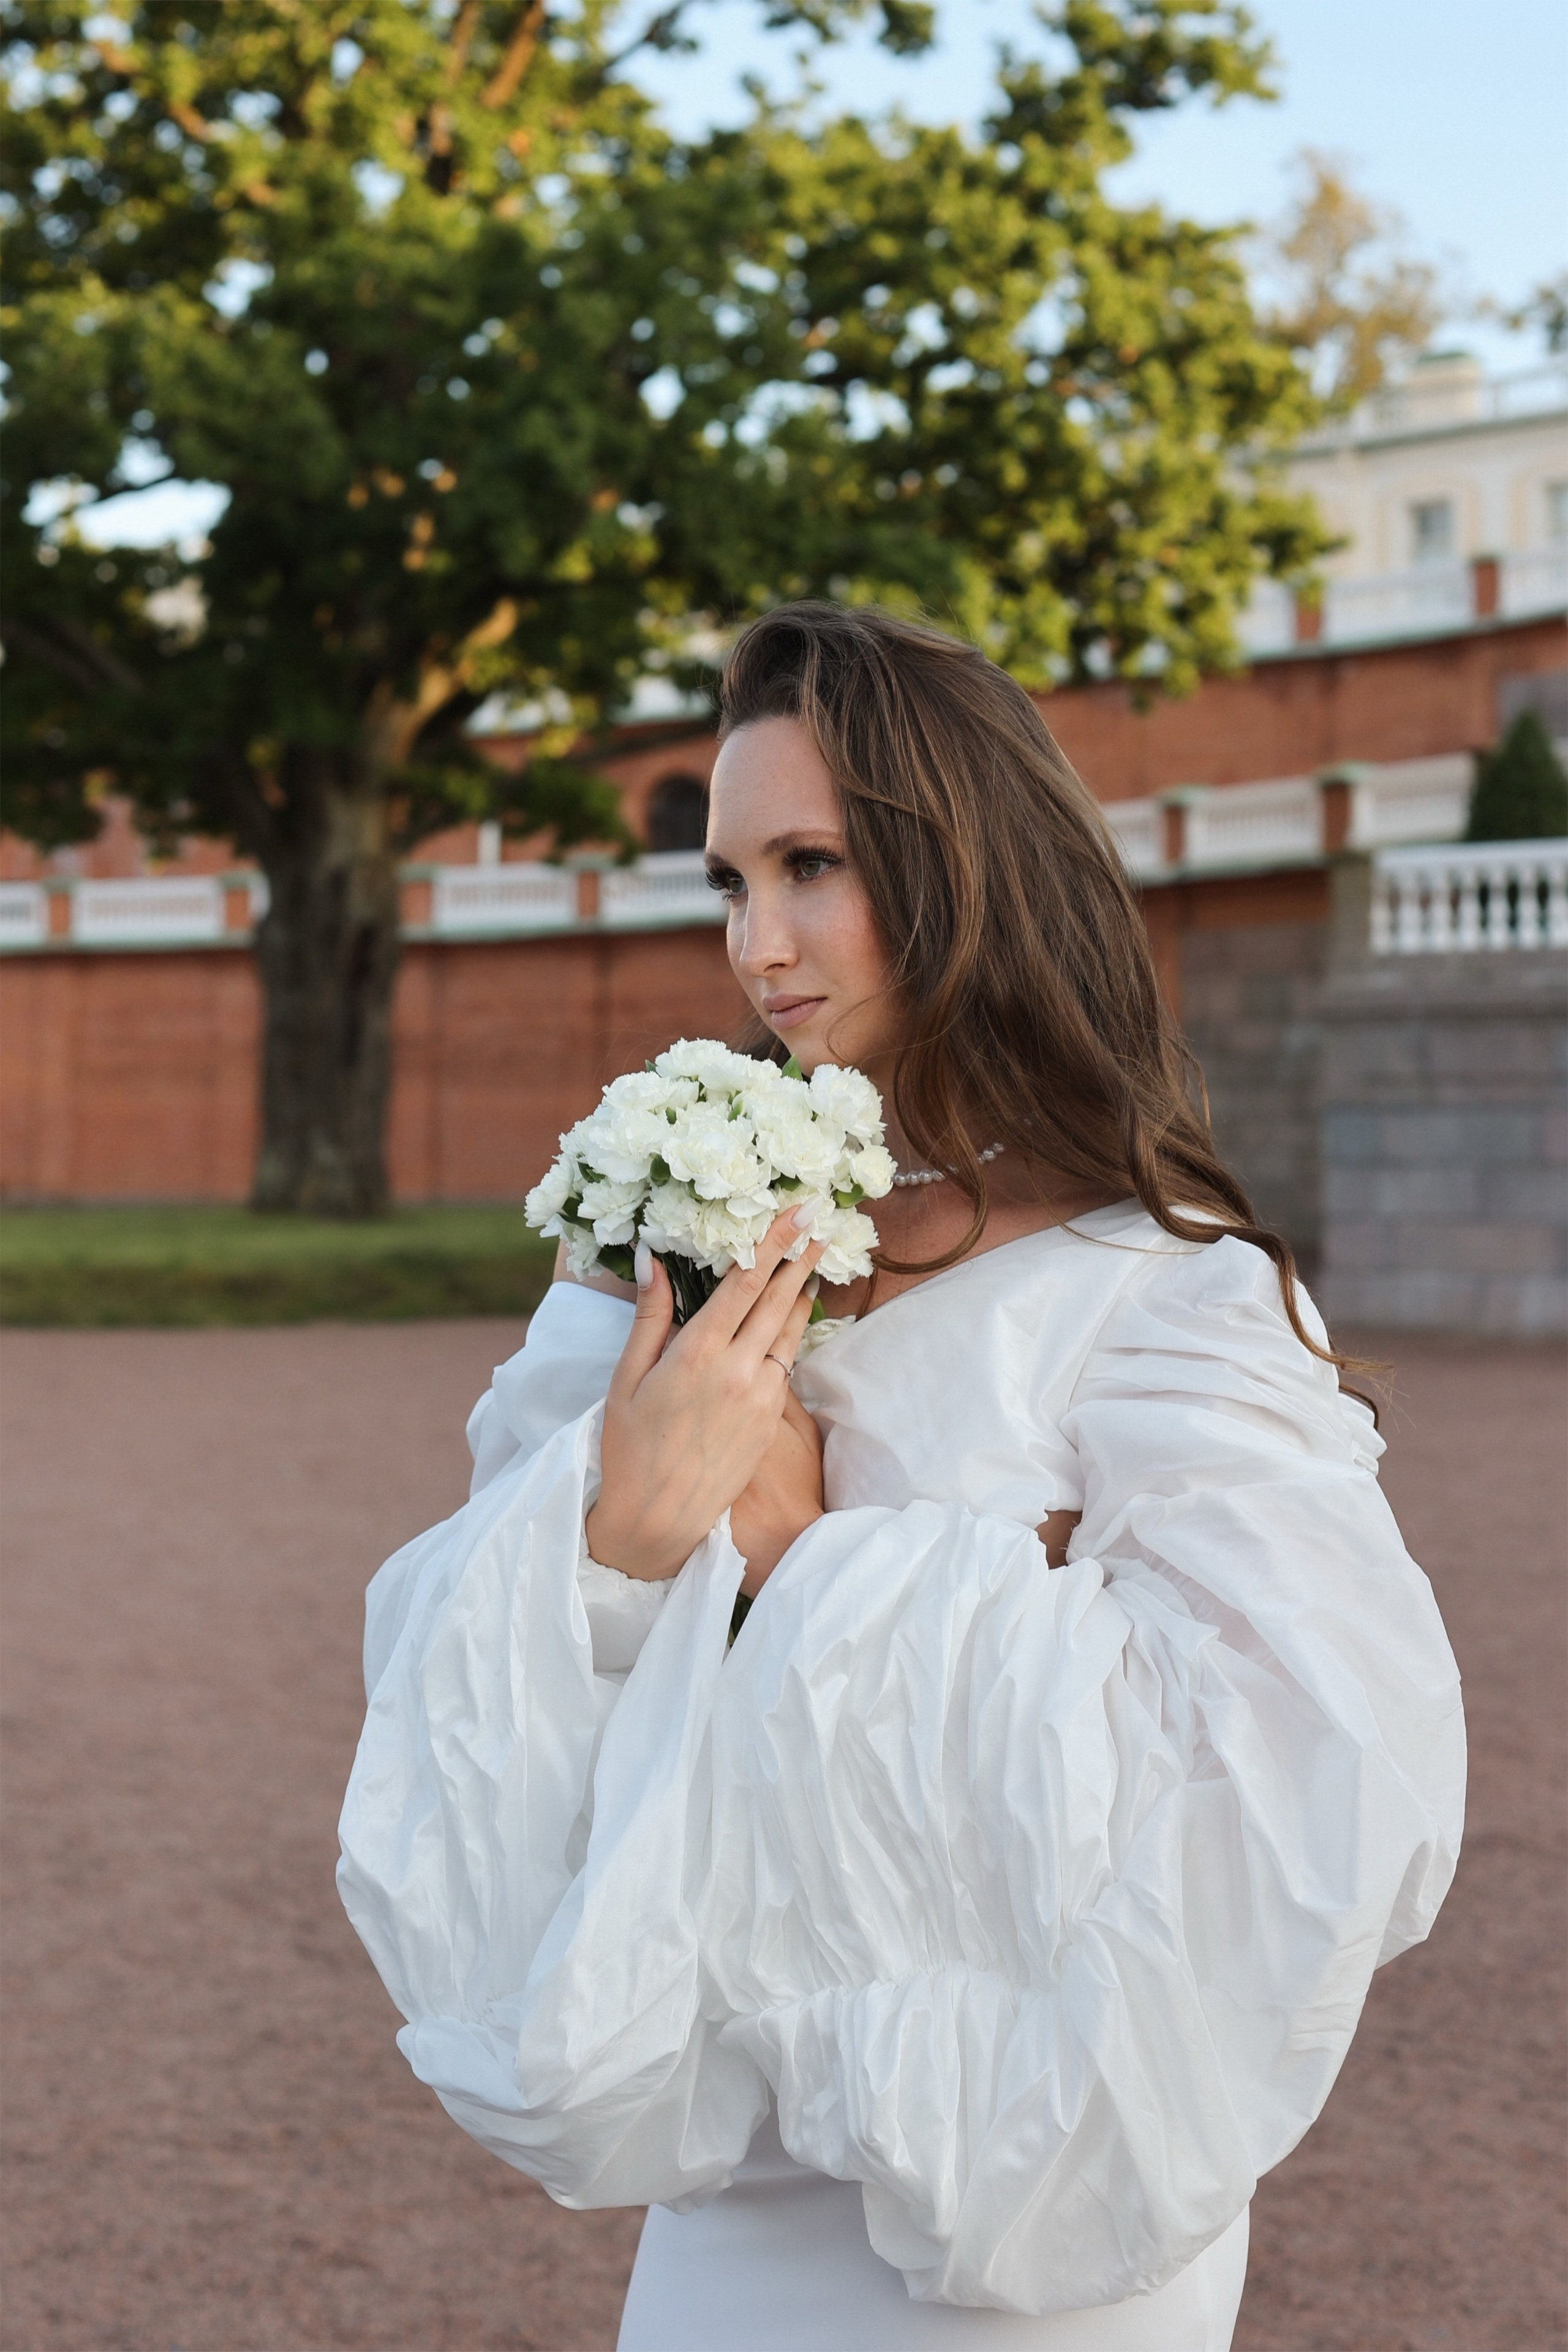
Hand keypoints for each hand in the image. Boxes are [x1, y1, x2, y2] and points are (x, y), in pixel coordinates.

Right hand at [585, 1205, 825, 1580]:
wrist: (658, 1519)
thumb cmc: (629, 1447)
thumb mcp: (626, 1377)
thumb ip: (649, 1317)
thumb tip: (653, 1259)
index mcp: (698, 1353)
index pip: (745, 1282)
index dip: (774, 1241)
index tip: (799, 1210)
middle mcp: (738, 1371)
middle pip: (779, 1299)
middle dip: (801, 1257)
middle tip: (821, 1223)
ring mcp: (761, 1398)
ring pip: (789, 1333)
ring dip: (801, 1295)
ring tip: (812, 1264)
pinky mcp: (771, 1421)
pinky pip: (785, 1366)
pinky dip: (790, 1337)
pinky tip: (790, 1321)